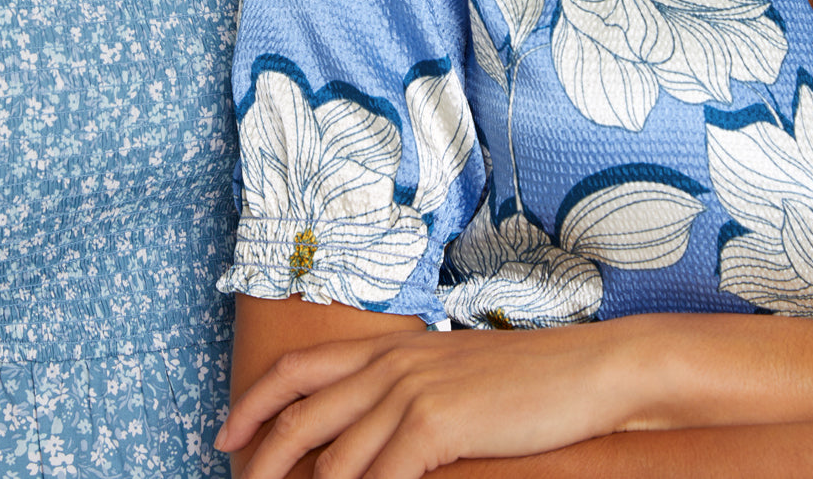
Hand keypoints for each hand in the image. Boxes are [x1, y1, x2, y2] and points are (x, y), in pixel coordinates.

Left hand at [217, 323, 640, 477]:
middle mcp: (390, 363)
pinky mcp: (436, 423)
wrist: (586, 368)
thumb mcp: (452, 375)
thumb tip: (370, 429)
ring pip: (334, 457)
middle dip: (261, 458)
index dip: (254, 400)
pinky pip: (381, 477)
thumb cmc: (526, 379)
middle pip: (299, 413)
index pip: (300, 369)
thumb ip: (405, 392)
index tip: (226, 433)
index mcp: (389, 348)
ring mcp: (410, 390)